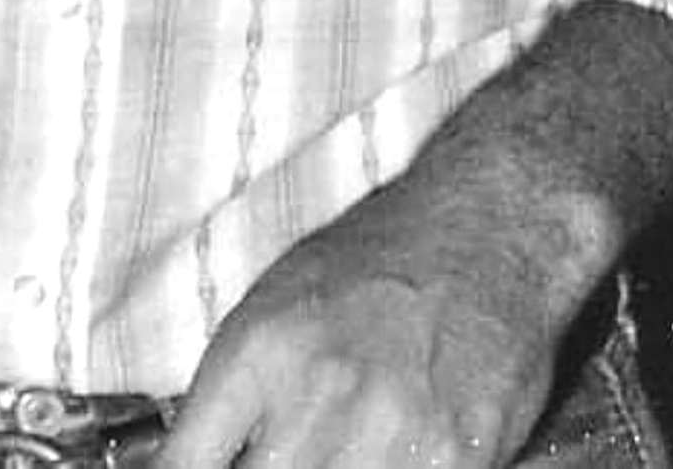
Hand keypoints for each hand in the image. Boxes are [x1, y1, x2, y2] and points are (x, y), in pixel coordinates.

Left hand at [155, 171, 560, 468]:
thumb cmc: (375, 263)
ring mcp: (388, 431)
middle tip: (283, 453)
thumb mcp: (275, 305)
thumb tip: (186, 462)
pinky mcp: (454, 458)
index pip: (186, 463)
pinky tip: (388, 454)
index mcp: (258, 351)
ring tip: (339, 448)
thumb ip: (228, 398)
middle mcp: (318, 392)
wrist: (487, 227)